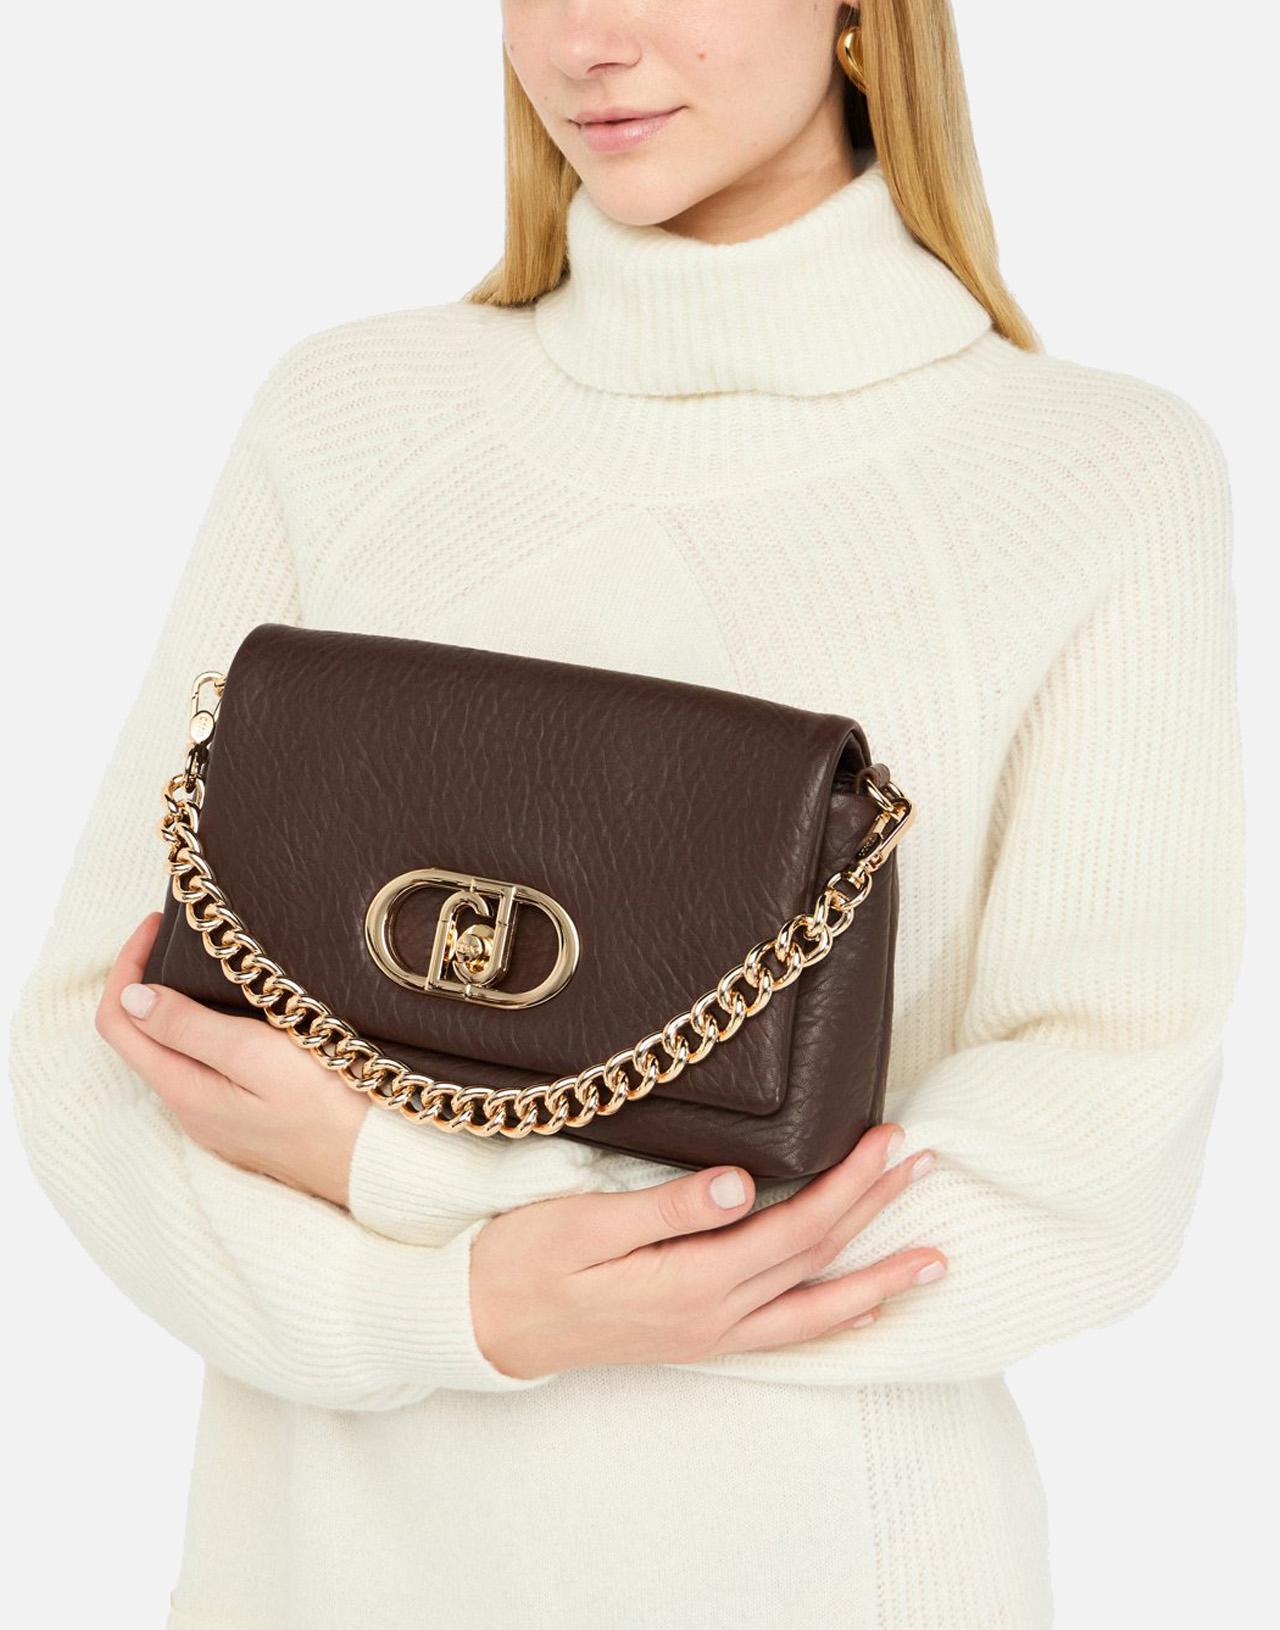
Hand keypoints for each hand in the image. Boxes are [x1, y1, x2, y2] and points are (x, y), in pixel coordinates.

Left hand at [96, 912, 369, 1206]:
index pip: (119, 1023)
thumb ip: (189, 1028)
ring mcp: (221, 1120)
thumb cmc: (329, 1109)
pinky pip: (208, 1068)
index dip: (127, 967)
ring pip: (176, 1052)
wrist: (382, 1163)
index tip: (158, 925)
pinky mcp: (250, 1121)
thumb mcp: (256, 1055)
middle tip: (183, 937)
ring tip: (212, 965)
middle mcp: (193, 1110)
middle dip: (150, 981)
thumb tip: (131, 997)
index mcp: (185, 1091)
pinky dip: (207, 1030)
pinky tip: (242, 1013)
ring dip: (180, 1005)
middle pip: (143, 1038)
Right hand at [470, 1121, 944, 1378]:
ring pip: (814, 1309)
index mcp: (692, 1284)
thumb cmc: (525, 1263)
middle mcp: (714, 1318)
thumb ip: (668, 1210)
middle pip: (817, 1261)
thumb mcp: (583, 1223)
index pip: (795, 1229)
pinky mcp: (698, 1339)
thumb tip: (742, 1186)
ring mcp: (709, 1336)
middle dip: (876, 1212)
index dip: (848, 1185)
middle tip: (924, 1165)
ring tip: (933, 1260)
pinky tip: (860, 1311)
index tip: (888, 1142)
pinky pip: (786, 1334)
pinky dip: (833, 1319)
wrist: (484, 1328)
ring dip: (876, 1280)